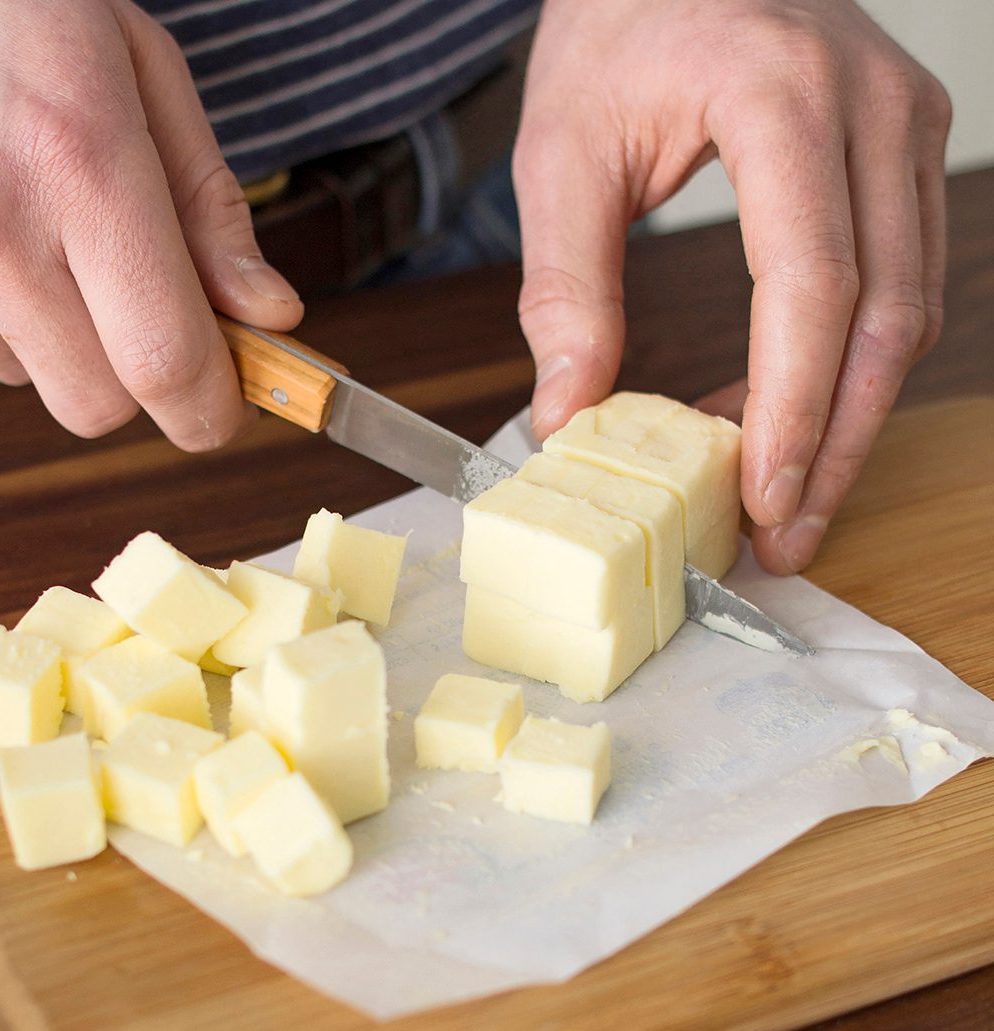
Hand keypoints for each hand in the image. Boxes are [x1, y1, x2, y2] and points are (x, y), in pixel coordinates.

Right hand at [0, 0, 301, 448]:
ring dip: (37, 327)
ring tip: (5, 214)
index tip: (223, 408)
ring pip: (18, 375)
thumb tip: (268, 318)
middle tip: (119, 300)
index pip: (165, 360)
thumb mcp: (136, 69)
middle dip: (126, 374)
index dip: (210, 410)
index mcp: (80, 161)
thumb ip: (210, 207)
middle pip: (95, 405)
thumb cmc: (2, 4)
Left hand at [514, 0, 950, 572]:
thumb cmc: (610, 30)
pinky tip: (783, 415)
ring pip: (910, 309)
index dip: (792, 408)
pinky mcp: (900, 148)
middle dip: (837, 444)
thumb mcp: (561, 152)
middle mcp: (869, 104)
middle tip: (783, 538)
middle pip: (884, 315)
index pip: (810, 283)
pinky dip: (844, 365)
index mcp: (780, 93)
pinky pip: (897, 280)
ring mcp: (902, 122)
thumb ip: (565, 285)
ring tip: (783, 500)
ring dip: (850, 419)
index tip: (762, 498)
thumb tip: (568, 413)